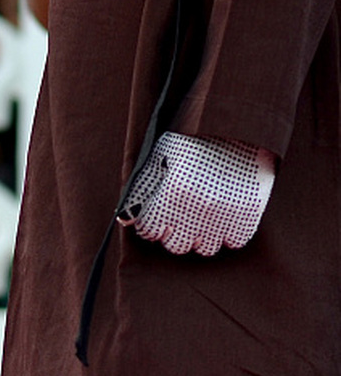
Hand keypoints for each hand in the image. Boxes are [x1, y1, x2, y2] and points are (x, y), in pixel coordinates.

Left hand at [121, 131, 274, 256]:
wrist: (241, 126)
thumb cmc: (194, 143)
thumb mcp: (161, 156)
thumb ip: (141, 189)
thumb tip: (124, 220)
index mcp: (171, 192)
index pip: (150, 231)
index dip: (152, 227)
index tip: (158, 221)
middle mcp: (195, 207)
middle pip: (176, 246)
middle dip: (176, 235)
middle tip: (182, 222)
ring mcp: (224, 212)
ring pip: (205, 248)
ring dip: (202, 239)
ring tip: (204, 222)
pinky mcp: (250, 212)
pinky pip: (235, 242)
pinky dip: (230, 236)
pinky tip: (226, 222)